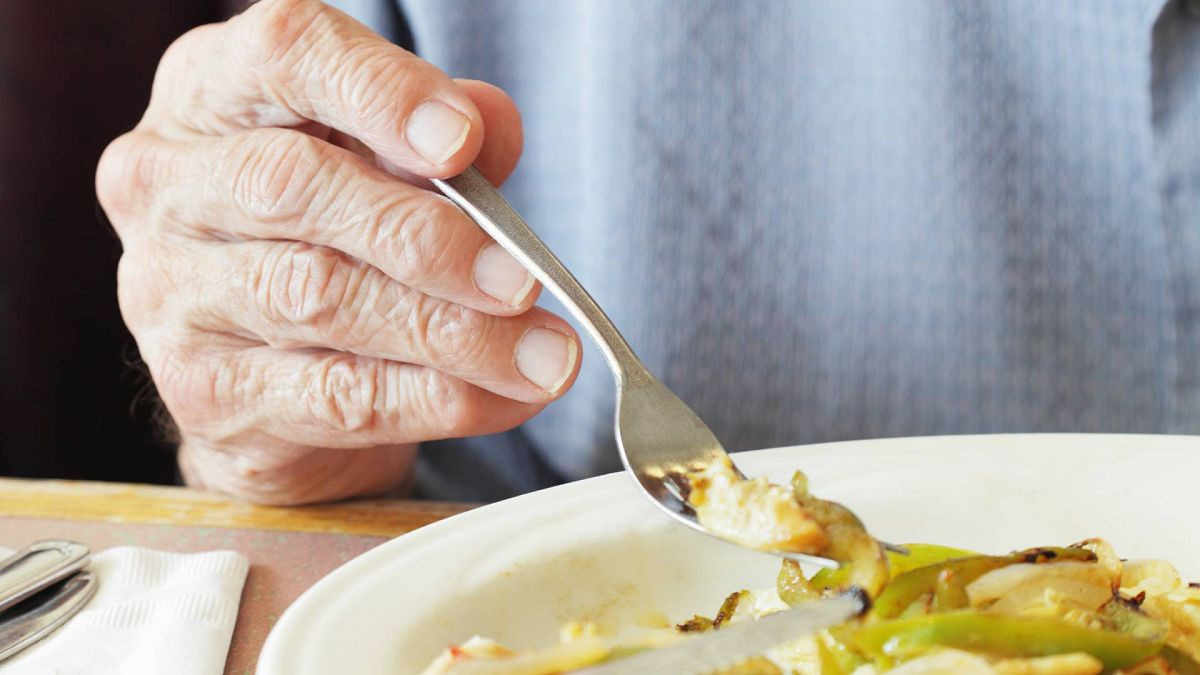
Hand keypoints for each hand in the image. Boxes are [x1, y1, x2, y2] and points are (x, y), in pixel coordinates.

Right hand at [96, 0, 579, 503]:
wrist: (267, 383)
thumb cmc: (333, 240)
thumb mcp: (385, 168)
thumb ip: (441, 145)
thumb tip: (494, 128)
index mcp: (211, 91)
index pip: (283, 54)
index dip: (380, 93)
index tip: (464, 142)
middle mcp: (168, 183)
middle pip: (293, 186)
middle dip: (425, 236)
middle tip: (523, 279)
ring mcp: (170, 293)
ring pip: (318, 299)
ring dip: (451, 332)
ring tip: (544, 354)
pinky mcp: (202, 393)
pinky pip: (333, 396)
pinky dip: (436, 398)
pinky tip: (506, 396)